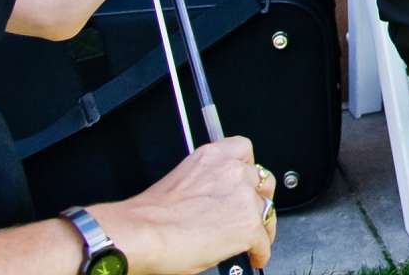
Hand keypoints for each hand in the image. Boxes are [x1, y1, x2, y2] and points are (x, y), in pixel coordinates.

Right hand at [91, 135, 275, 272]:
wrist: (141, 233)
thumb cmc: (148, 216)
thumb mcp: (182, 181)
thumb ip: (205, 183)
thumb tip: (213, 201)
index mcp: (212, 157)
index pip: (244, 151)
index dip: (247, 171)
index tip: (245, 183)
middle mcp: (231, 171)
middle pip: (262, 182)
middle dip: (257, 199)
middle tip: (249, 214)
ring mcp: (243, 197)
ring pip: (266, 211)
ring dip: (260, 227)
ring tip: (254, 240)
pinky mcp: (247, 225)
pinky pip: (264, 241)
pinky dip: (261, 252)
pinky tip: (254, 257)